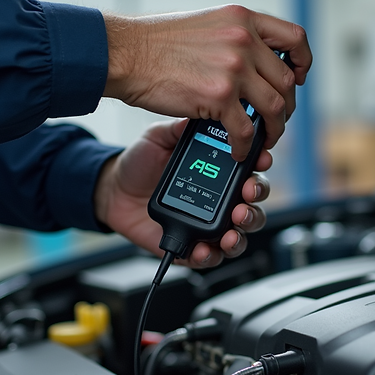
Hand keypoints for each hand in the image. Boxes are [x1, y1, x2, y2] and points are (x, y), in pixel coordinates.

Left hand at [94, 118, 271, 267]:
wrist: (113, 191)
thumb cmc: (140, 163)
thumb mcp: (159, 138)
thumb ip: (179, 129)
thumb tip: (200, 117)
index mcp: (219, 171)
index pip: (251, 169)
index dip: (260, 165)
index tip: (260, 160)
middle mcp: (220, 199)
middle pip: (253, 205)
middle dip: (254, 204)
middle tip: (245, 198)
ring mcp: (208, 224)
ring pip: (240, 235)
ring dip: (241, 234)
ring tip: (231, 231)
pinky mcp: (192, 246)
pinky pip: (210, 256)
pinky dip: (211, 255)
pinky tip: (204, 248)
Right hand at [102, 4, 311, 160]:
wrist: (125, 53)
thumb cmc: (155, 43)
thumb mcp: (206, 24)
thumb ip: (234, 38)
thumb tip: (253, 62)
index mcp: (243, 19)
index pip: (294, 37)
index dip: (304, 61)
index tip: (299, 77)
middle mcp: (243, 40)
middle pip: (287, 80)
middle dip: (286, 106)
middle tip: (276, 119)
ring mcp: (234, 68)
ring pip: (275, 107)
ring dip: (273, 129)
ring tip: (263, 139)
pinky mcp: (219, 96)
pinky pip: (246, 130)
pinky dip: (245, 146)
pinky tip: (237, 151)